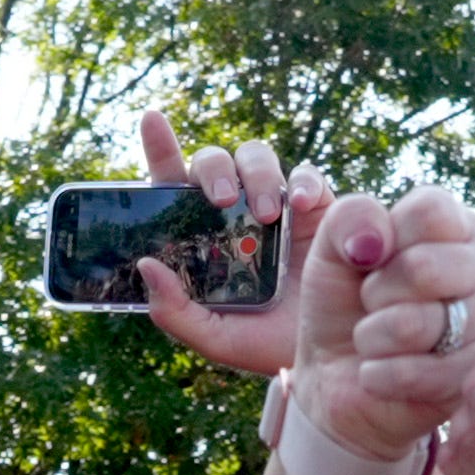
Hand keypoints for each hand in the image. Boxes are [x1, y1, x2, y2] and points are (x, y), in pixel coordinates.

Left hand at [127, 111, 330, 382]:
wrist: (329, 355)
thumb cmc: (264, 345)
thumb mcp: (215, 339)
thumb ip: (174, 312)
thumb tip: (145, 265)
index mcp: (200, 235)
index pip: (171, 185)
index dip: (161, 148)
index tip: (152, 119)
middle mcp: (234, 212)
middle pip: (215, 163)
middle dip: (216, 171)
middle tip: (224, 200)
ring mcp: (275, 204)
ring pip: (257, 158)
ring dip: (259, 175)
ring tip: (269, 215)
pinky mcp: (317, 207)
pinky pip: (307, 176)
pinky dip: (304, 181)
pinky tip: (302, 205)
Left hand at [287, 180, 474, 470]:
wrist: (334, 372)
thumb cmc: (343, 301)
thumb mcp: (331, 246)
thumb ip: (351, 217)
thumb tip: (376, 242)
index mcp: (457, 225)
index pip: (430, 212)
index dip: (384, 239)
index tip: (372, 259)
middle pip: (423, 267)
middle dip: (375, 292)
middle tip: (372, 304)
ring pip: (416, 324)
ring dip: (373, 336)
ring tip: (375, 340)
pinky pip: (418, 373)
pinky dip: (379, 375)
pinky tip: (378, 372)